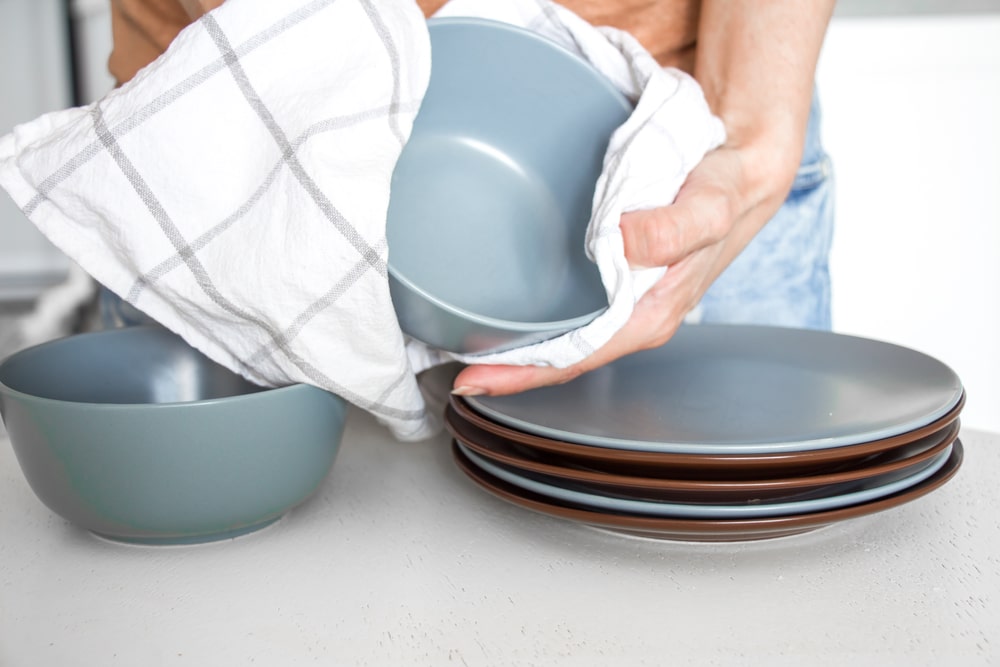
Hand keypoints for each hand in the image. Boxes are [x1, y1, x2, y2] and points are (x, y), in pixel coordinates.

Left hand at [451, 143, 791, 396]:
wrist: (739, 167)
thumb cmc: (725, 191)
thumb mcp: (711, 205)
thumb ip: (675, 227)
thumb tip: (621, 241)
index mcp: (648, 316)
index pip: (576, 359)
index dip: (523, 374)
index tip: (471, 379)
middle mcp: (628, 316)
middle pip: (559, 355)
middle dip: (505, 366)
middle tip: (445, 360)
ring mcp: (618, 299)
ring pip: (558, 334)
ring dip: (513, 341)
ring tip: (459, 337)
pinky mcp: (609, 275)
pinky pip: (564, 303)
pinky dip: (529, 308)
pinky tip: (498, 297)